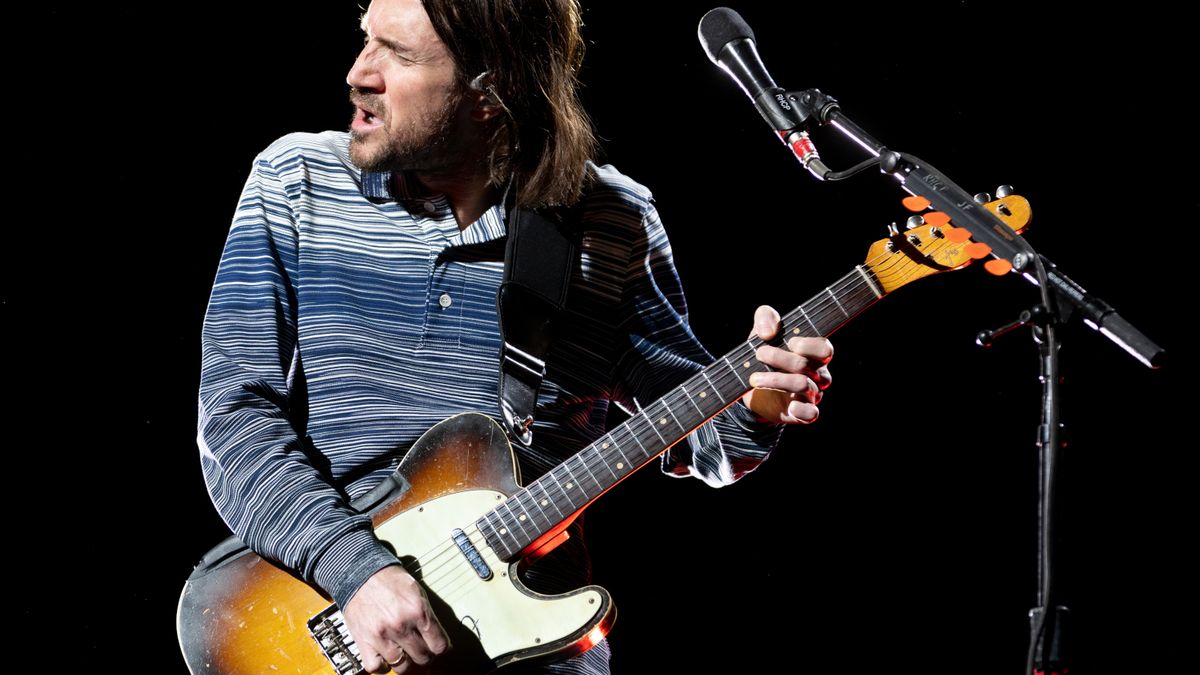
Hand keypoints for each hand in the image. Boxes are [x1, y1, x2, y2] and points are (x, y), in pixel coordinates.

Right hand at [344, 565, 449, 672]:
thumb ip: (428, 616)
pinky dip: (382, 666)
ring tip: (405, 654)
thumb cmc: (388, 580)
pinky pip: (376, 668)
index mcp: (418, 611)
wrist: (360, 573)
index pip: (439, 645)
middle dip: (426, 656)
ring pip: (402, 667)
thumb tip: (437, 638)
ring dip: (406, 663)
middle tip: (422, 650)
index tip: (438, 649)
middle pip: (423, 657)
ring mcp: (381, 636)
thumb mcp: (417, 592)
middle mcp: (401, 625)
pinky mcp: (364, 642)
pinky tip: (386, 657)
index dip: (441, 649)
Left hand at [741, 305, 832, 423]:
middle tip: (759, 353)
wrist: (749, 386)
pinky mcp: (801, 413)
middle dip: (780, 357)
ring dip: (776, 379)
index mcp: (812, 353)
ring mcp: (811, 394)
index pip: (824, 349)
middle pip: (807, 365)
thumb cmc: (763, 355)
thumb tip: (769, 332)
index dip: (809, 345)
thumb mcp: (761, 331)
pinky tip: (790, 406)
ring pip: (803, 385)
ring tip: (754, 378)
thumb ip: (766, 318)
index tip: (790, 342)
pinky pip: (811, 414)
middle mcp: (817, 374)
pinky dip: (802, 410)